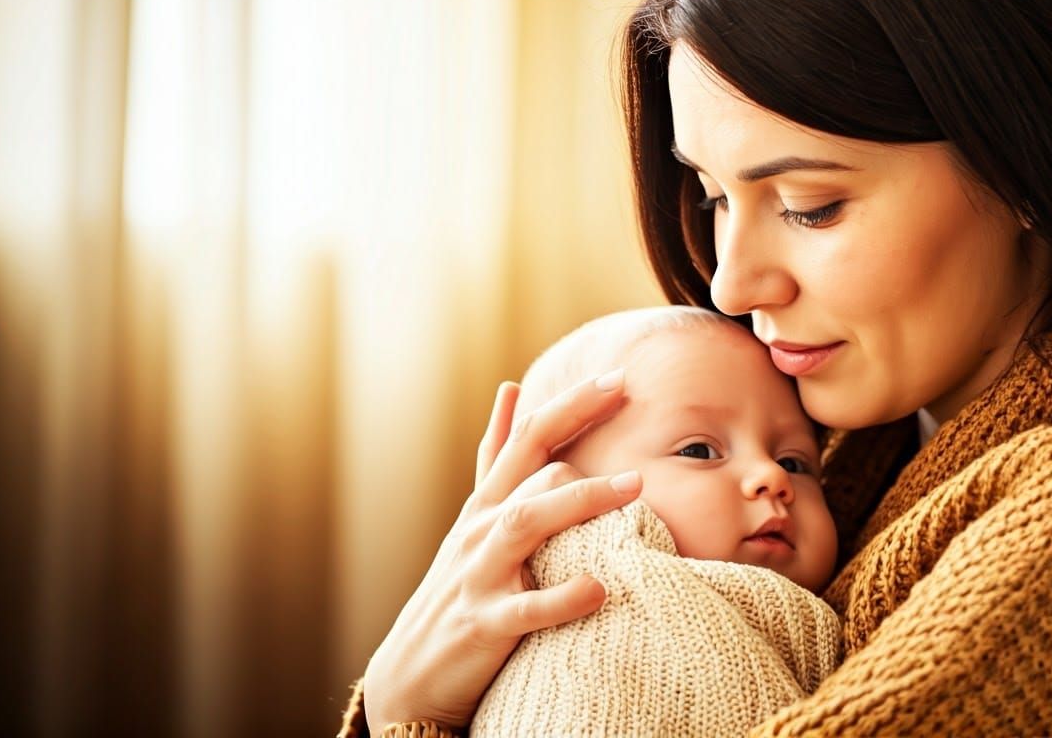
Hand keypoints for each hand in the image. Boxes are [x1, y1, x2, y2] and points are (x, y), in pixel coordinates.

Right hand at [361, 370, 639, 733]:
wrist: (412, 673)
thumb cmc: (460, 585)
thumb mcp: (476, 516)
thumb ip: (497, 455)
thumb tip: (511, 388)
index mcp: (488, 502)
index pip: (531, 438)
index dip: (573, 405)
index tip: (620, 377)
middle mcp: (482, 529)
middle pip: (532, 471)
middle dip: (584, 446)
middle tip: (640, 424)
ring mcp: (480, 575)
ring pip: (527, 524)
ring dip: (581, 502)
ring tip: (634, 489)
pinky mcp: (484, 625)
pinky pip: (526, 608)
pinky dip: (562, 597)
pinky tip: (599, 589)